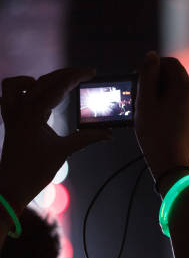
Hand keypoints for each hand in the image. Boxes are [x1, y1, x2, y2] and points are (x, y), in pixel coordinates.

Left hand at [0, 68, 111, 212]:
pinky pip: (10, 95)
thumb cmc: (35, 170)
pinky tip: (35, 93)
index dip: (76, 77)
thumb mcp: (64, 151)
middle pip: (44, 81)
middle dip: (66, 74)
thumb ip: (86, 138)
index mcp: (34, 114)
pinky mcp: (10, 120)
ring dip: (40, 79)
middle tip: (85, 73)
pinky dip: (21, 89)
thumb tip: (108, 133)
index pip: (58, 87)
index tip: (92, 72)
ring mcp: (12, 113)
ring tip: (58, 82)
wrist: (12, 186)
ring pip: (22, 83)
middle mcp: (20, 109)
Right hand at [135, 52, 188, 180]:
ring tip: (146, 108)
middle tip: (139, 95)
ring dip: (160, 92)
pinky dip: (167, 103)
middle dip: (156, 80)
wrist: (171, 162)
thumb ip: (148, 74)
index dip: (153, 66)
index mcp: (185, 86)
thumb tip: (151, 55)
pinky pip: (180, 101)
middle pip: (174, 76)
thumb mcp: (146, 100)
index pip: (170, 63)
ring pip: (175, 89)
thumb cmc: (155, 132)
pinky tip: (156, 116)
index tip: (138, 77)